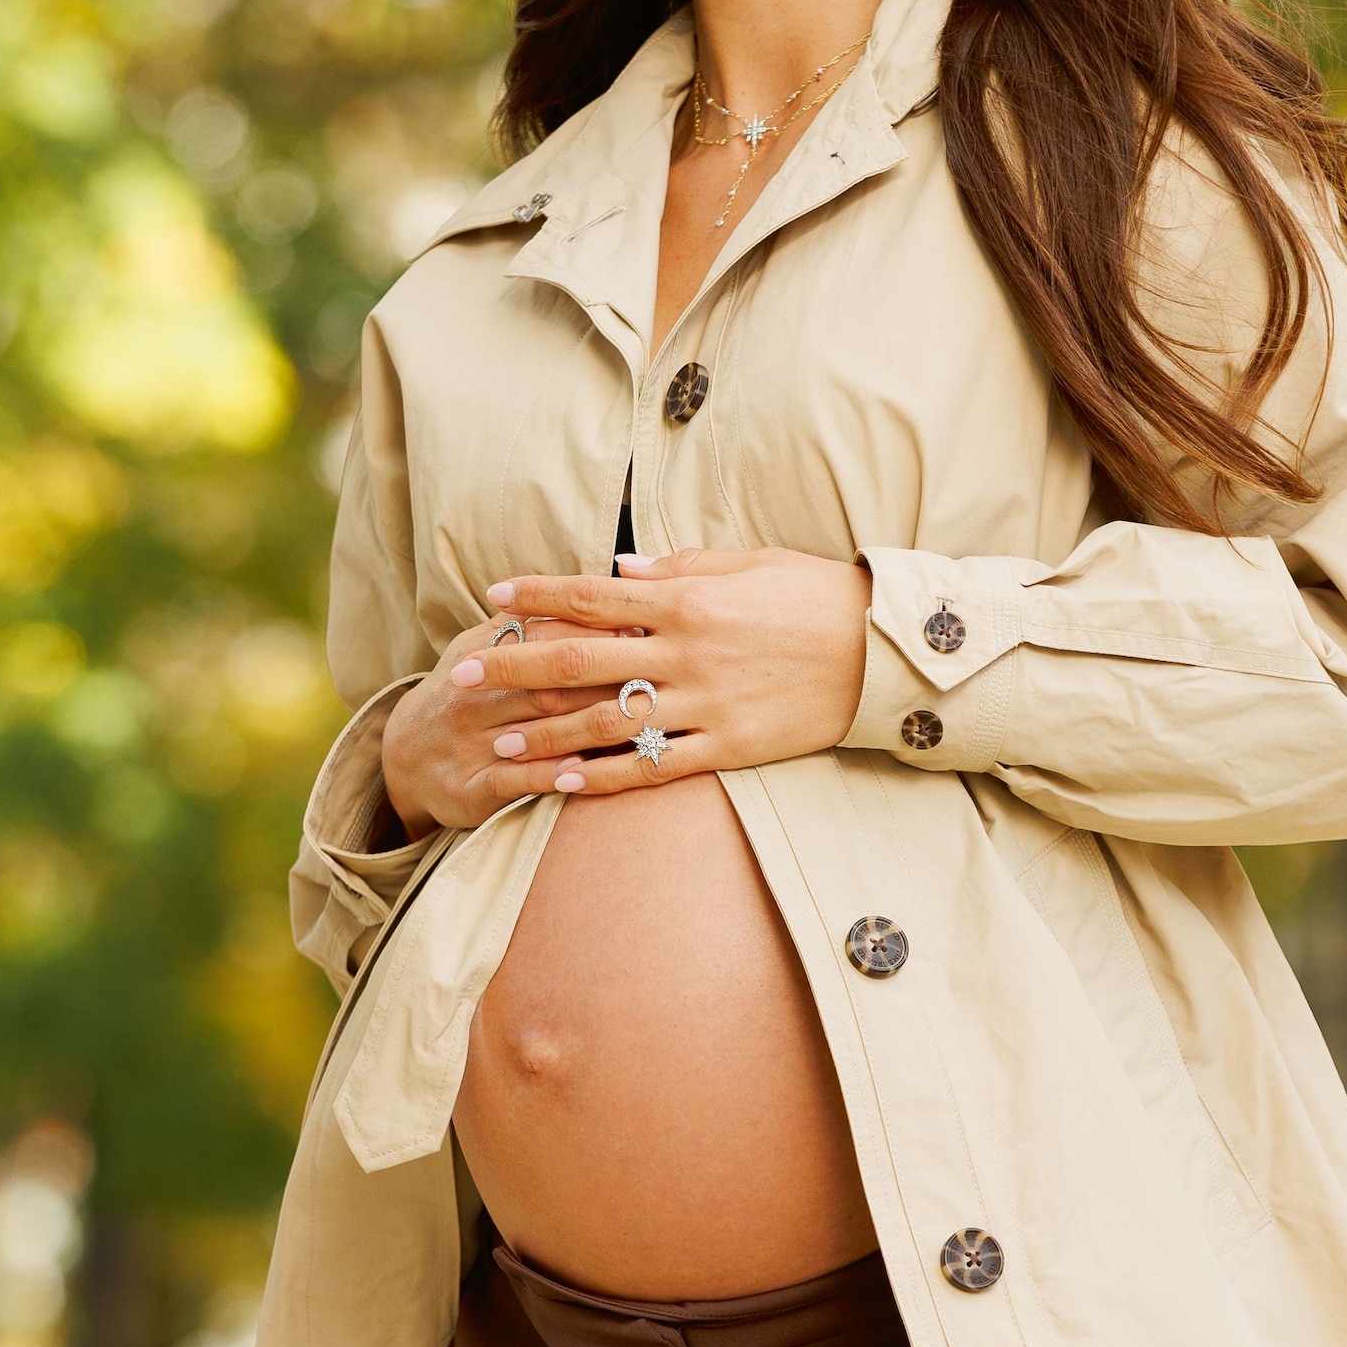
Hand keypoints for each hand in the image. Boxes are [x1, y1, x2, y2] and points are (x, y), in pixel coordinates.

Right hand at [380, 609, 647, 833]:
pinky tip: (587, 770)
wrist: (404, 756)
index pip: (546, 632)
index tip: (646, 629)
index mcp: (481, 649)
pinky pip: (516, 779)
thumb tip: (603, 587)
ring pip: (540, 728)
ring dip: (592, 726)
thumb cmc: (470, 692)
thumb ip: (535, 619)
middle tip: (660, 678)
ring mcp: (470, 740)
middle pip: (552, 681)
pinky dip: (552, 774)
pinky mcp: (471, 787)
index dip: (598, 631)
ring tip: (641, 723)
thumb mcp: (485, 645)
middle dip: (609, 679)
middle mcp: (473, 692)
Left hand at [456, 547, 872, 800]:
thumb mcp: (752, 562)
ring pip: (607, 723)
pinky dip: (606, 777)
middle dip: (515, 667)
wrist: (883, 651)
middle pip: (581, 660)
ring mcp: (706, 704)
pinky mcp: (729, 748)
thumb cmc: (818, 596)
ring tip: (497, 744)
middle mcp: (686, 652)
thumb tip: (621, 574)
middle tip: (462, 677)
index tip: (494, 598)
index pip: (593, 596)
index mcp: (689, 598)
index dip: (539, 596)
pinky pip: (655, 767)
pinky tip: (564, 784)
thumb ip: (683, 568)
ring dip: (546, 734)